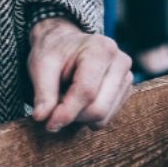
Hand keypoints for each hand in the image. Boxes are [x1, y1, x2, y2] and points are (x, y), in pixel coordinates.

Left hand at [28, 18, 133, 132]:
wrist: (66, 43)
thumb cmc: (54, 51)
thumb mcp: (40, 66)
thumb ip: (43, 93)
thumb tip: (42, 117)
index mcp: (100, 49)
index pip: (87, 91)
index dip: (66, 112)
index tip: (49, 123)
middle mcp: (120, 62)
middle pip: (98, 108)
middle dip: (73, 115)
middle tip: (55, 106)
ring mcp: (126, 77)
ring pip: (104, 116)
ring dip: (80, 116)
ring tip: (67, 98)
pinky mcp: (126, 90)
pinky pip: (107, 117)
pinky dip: (89, 115)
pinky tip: (79, 100)